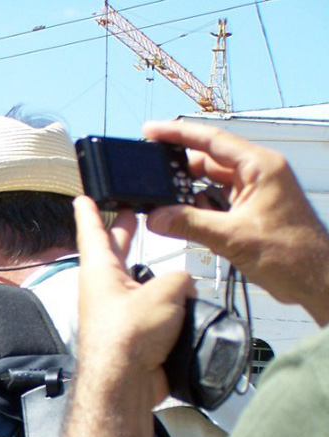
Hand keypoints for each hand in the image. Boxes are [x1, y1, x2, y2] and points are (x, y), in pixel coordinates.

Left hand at [74, 196, 190, 402]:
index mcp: (100, 271)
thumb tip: (182, 288)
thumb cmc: (130, 336)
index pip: (93, 232)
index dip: (90, 212)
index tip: (82, 198)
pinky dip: (162, 303)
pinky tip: (179, 303)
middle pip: (113, 253)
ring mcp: (115, 314)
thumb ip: (179, 279)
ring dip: (149, 270)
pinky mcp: (129, 335)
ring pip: (134, 283)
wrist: (124, 384)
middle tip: (129, 214)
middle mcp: (103, 291)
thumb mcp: (166, 292)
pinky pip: (148, 311)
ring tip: (164, 257)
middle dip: (123, 232)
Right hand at [142, 119, 328, 320]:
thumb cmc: (291, 254)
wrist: (313, 280)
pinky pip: (217, 202)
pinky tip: (184, 220)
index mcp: (261, 168)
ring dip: (188, 195)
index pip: (213, 141)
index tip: (152, 131)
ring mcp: (254, 193)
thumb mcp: (232, 237)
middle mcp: (258, 175)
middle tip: (151, 178)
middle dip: (179, 171)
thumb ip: (190, 224)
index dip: (179, 134)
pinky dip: (199, 209)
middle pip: (208, 162)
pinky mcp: (249, 211)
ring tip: (165, 206)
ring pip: (211, 184)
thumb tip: (157, 217)